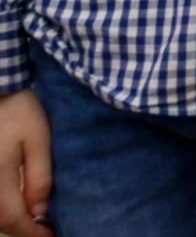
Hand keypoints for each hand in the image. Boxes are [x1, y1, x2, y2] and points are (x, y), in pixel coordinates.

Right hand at [0, 89, 51, 236]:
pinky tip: (17, 207)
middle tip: (45, 231)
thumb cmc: (19, 111)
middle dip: (22, 230)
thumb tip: (41, 211)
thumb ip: (40, 176)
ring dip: (11, 222)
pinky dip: (1, 211)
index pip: (13, 219)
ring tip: (34, 222)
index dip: (32, 233)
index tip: (51, 236)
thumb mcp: (38, 140)